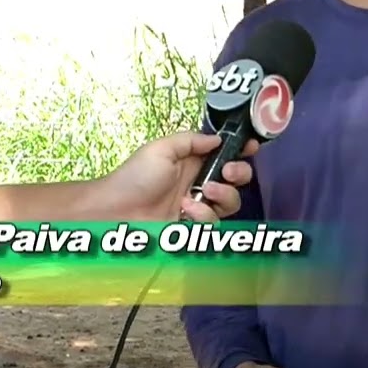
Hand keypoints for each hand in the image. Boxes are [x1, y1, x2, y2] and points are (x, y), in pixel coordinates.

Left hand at [97, 130, 257, 221]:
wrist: (116, 212)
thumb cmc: (134, 177)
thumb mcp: (161, 149)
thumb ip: (191, 141)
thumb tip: (217, 139)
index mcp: (193, 162)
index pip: (225, 154)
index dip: (241, 150)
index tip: (251, 147)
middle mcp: (199, 184)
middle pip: (236, 180)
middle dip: (239, 173)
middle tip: (228, 172)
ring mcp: (198, 207)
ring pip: (230, 203)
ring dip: (223, 195)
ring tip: (202, 192)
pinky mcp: (193, 228)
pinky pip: (213, 223)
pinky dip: (203, 215)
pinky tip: (186, 210)